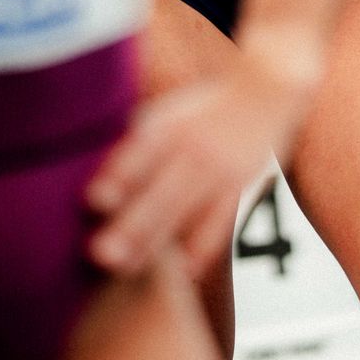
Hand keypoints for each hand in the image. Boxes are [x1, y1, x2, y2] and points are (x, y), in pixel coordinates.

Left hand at [85, 42, 313, 279]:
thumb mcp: (171, 109)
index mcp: (172, 124)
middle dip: (130, 224)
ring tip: (128, 269)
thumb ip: (140, 137)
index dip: (118, 175)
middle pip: (159, 191)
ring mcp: (220, 170)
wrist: (265, 88)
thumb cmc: (206, 105)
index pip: (141, 151)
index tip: (94, 200)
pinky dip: (203, 248)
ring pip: (184, 212)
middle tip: (101, 252)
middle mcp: (195, 148)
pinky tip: (184, 270)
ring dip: (156, 243)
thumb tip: (103, 170)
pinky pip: (220, 222)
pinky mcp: (241, 187)